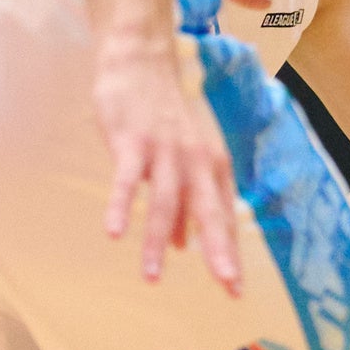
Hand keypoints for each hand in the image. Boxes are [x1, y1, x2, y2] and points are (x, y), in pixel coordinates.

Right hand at [95, 34, 242, 290]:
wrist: (142, 59)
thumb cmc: (163, 115)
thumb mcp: (185, 158)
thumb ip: (187, 201)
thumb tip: (187, 246)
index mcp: (212, 167)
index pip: (223, 218)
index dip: (228, 254)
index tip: (233, 290)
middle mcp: (196, 161)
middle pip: (209, 213)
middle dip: (218, 252)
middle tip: (225, 286)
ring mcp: (165, 151)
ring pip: (166, 203)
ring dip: (158, 242)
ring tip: (152, 278)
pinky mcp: (133, 142)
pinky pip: (126, 180)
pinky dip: (122, 206)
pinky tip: (116, 233)